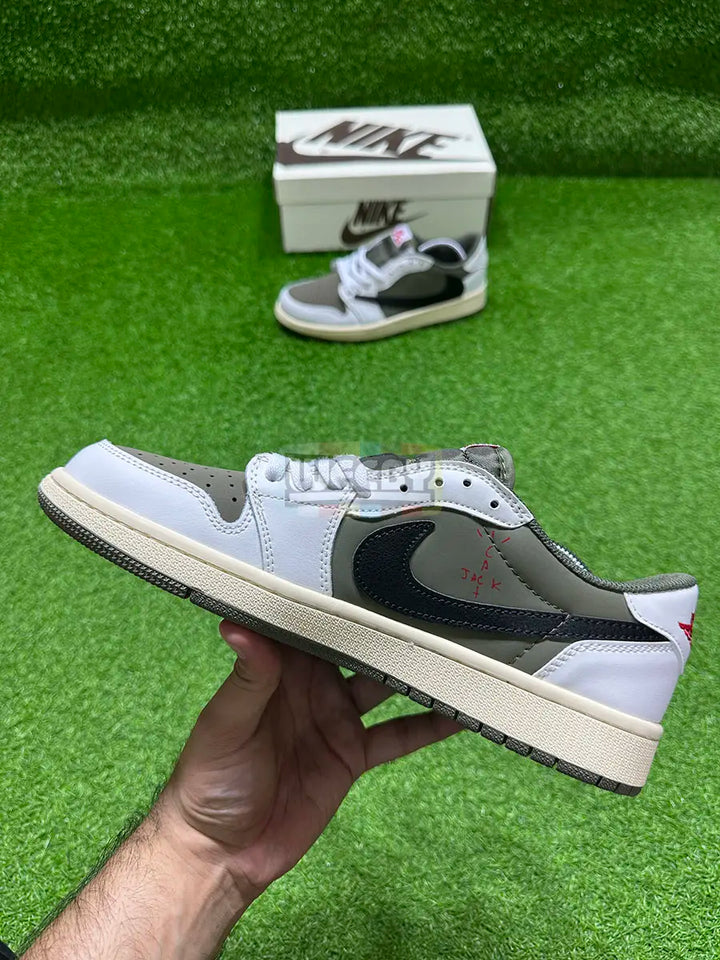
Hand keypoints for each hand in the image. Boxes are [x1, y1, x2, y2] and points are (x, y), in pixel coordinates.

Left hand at [161, 622, 460, 900]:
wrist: (224, 853)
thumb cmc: (209, 780)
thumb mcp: (225, 724)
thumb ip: (247, 677)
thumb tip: (238, 623)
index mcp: (280, 668)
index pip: (312, 624)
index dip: (336, 600)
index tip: (367, 571)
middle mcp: (312, 686)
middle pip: (356, 648)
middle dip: (385, 627)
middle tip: (428, 599)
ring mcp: (336, 719)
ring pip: (384, 686)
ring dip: (413, 669)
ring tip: (454, 646)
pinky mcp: (352, 755)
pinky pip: (397, 736)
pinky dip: (429, 726)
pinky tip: (459, 714)